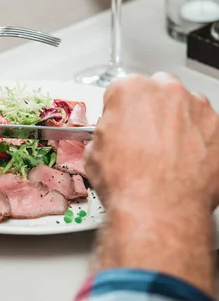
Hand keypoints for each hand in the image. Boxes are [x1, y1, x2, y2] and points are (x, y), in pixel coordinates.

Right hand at [86, 73, 218, 295]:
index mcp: (130, 90)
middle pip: (158, 94)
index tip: (121, 127)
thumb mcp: (94, 156)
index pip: (122, 92)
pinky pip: (207, 131)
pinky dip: (199, 144)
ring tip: (166, 157)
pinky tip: (185, 165)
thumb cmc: (129, 184)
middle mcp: (167, 92)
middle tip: (144, 143)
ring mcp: (197, 109)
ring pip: (186, 110)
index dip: (119, 113)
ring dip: (177, 127)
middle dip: (151, 114)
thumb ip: (104, 135)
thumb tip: (108, 141)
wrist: (159, 210)